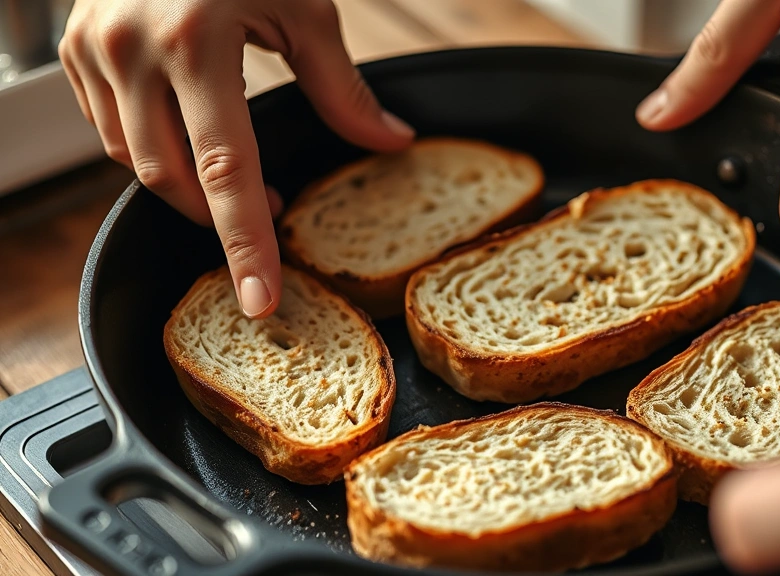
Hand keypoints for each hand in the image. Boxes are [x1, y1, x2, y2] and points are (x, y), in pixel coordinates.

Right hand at [59, 0, 414, 317]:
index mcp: (196, 42)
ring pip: (135, 161)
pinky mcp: (74, 51)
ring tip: (235, 174)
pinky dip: (153, 150)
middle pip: (172, 178)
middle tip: (268, 213)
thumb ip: (343, 87)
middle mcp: (132, 51)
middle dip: (218, 215)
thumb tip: (390, 142)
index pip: (226, 169)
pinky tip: (188, 138)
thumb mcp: (304, 8)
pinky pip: (109, 130)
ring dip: (187, 185)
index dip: (244, 243)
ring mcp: (94, 51)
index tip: (260, 298)